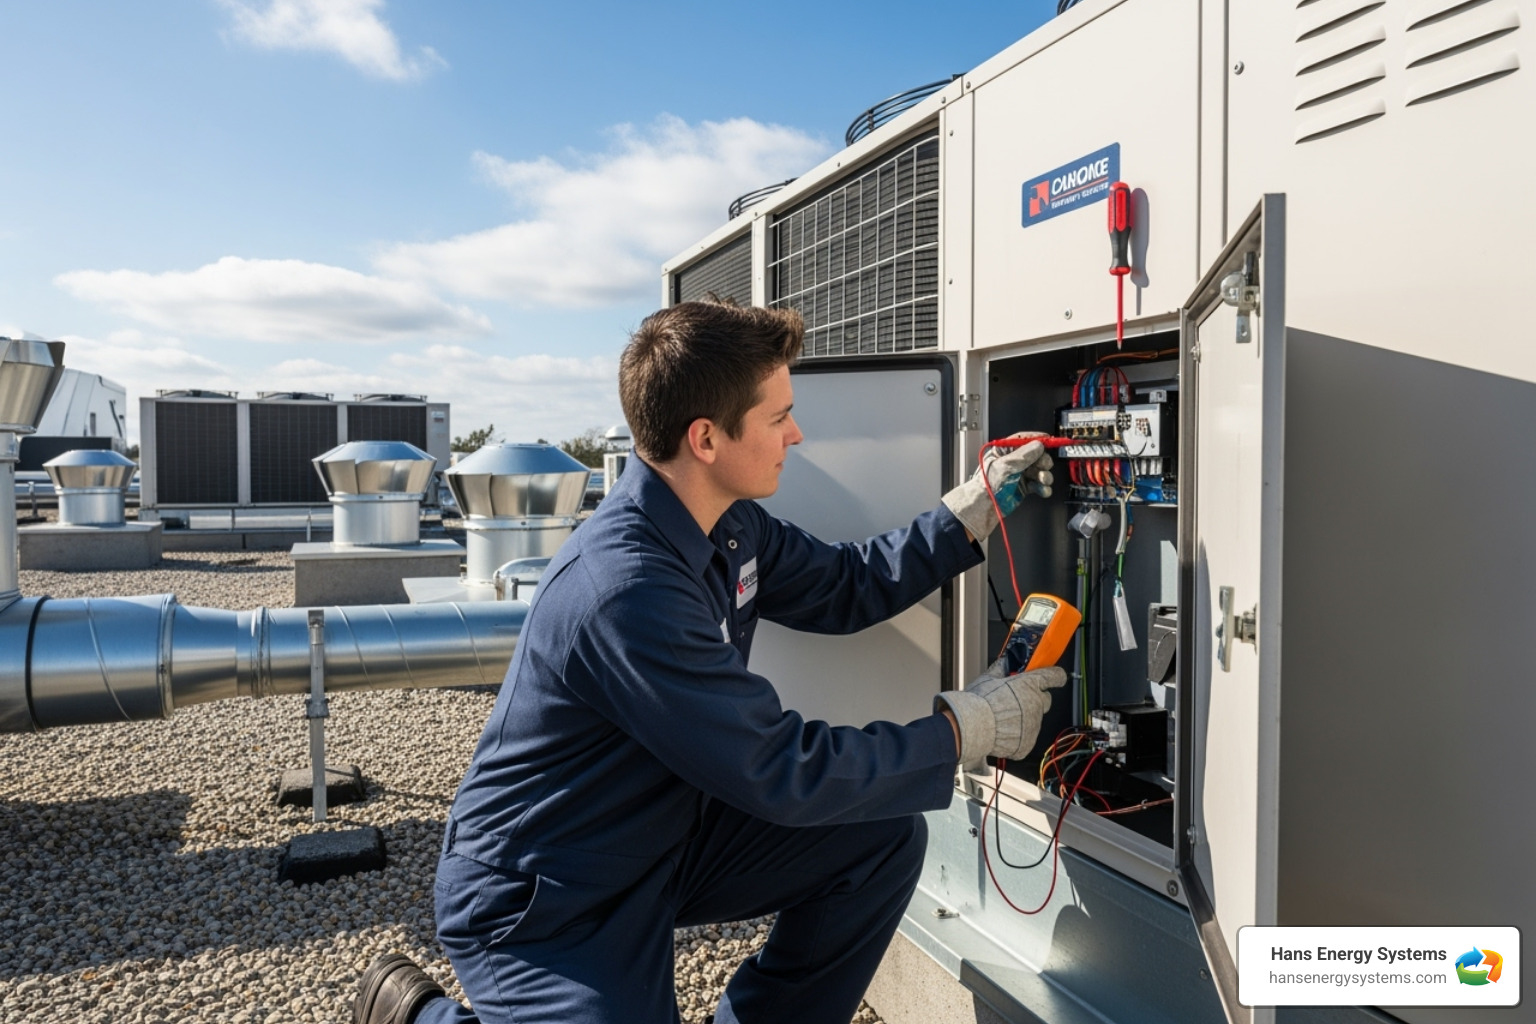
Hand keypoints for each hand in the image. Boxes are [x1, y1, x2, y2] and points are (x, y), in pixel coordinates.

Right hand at [934, 659, 1066, 762]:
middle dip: (1034, 699)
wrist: (972, 726)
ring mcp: (1033, 725)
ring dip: (1023, 718)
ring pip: (1034, 719)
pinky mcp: (1027, 743)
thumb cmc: (978, 701)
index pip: (1054, 676)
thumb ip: (1002, 667)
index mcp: (1029, 684)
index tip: (1055, 676)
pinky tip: (1002, 731)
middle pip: (1044, 699)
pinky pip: (1026, 737)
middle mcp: (1036, 704)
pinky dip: (1017, 736)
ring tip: (1002, 718)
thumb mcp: (988, 677)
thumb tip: (1006, 660)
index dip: (1055, 676)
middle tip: (1016, 700)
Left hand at [940, 432, 1053, 540]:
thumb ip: (1023, 455)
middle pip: (1035, 455)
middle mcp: (1013, 461)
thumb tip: (1037, 445)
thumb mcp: (1005, 466)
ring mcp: (1019, 474)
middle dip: (1043, 460)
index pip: (1023, 440)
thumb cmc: (987, 485)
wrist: (985, 506)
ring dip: (1044, 475)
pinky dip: (1043, 487)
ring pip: (1039, 470)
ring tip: (1044, 479)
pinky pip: (1038, 484)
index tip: (1048, 440)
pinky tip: (1043, 489)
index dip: (1036, 439)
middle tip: (1045, 465)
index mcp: (1004, 451)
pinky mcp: (1024, 487)